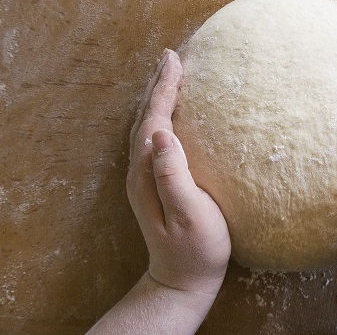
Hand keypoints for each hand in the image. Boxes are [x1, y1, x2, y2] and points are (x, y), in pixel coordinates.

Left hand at [127, 49, 230, 295]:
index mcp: (148, 172)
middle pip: (146, 117)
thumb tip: (161, 133)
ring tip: (171, 76)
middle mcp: (140, 170)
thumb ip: (173, 174)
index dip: (164, 89)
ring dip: (158, 98)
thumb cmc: (195, 248)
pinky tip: (173, 114)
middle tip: (172, 57)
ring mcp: (146, 177)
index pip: (154, 119)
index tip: (175, 60)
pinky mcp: (156, 182)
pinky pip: (156, 137)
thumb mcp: (188, 214)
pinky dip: (163, 116)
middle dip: (158, 85)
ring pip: (149, 125)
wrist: (183, 278)